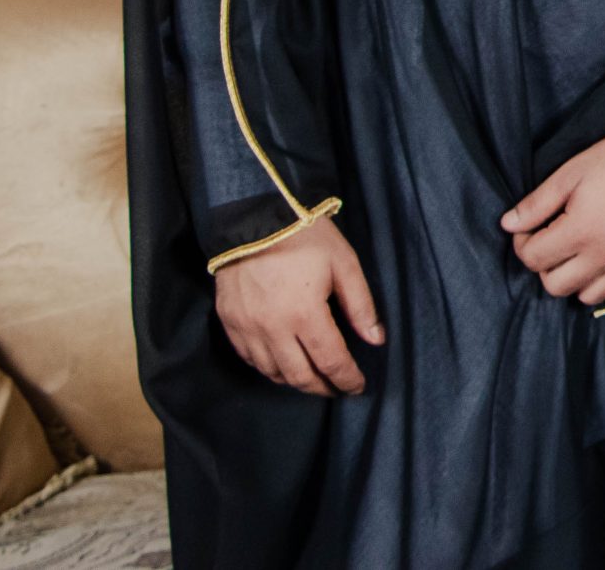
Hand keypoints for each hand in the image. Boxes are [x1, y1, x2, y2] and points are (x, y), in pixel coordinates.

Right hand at [213, 215, 383, 396]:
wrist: (253, 216)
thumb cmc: (305, 236)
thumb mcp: (343, 263)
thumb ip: (361, 305)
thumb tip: (376, 339)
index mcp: (305, 313)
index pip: (330, 361)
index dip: (347, 379)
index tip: (358, 387)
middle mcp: (273, 328)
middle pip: (300, 376)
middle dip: (322, 388)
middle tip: (337, 387)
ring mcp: (247, 327)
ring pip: (272, 372)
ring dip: (295, 381)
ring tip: (313, 377)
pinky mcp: (229, 322)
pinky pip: (249, 359)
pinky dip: (268, 368)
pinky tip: (282, 363)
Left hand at [500, 105, 604, 305]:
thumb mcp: (573, 171)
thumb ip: (538, 202)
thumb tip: (508, 224)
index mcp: (580, 231)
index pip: (533, 259)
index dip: (523, 243)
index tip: (529, 228)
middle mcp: (604, 256)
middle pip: (555, 286)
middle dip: (545, 265)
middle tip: (552, 241)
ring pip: (587, 296)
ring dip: (575, 279)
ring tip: (579, 253)